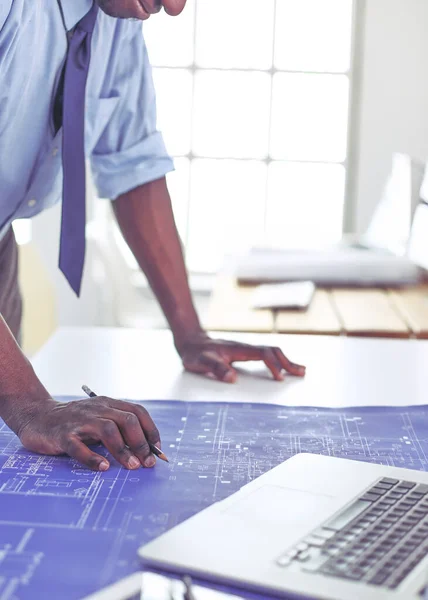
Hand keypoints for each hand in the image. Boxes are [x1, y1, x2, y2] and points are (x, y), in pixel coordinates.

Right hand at [16, 397, 160, 471]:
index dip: (151, 431)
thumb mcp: (99, 420)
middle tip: (147, 463)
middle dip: (141, 442)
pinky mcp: (62, 434)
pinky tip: (104, 468)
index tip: (157, 450)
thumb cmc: (74, 423)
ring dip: (123, 450)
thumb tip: (145, 451)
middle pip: (126, 420)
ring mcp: (79, 421)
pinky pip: (79, 446)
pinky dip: (93, 458)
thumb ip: (118, 431)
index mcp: (108, 404)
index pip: (138, 412)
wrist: (37, 416)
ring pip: (107, 430)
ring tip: (132, 466)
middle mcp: (97, 409)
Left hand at [178, 334, 305, 382]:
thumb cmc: (196, 353)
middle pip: (273, 351)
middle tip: (302, 374)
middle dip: (288, 362)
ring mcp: (246, 349)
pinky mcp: (244, 353)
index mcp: (239, 349)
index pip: (263, 354)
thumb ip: (215, 368)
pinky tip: (282, 368)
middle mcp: (246, 347)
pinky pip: (266, 355)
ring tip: (300, 371)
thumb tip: (232, 378)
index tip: (280, 379)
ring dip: (286, 361)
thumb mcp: (201, 362)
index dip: (273, 365)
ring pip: (271, 352)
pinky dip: (278, 361)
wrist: (191, 342)